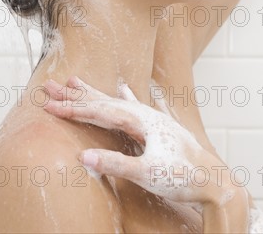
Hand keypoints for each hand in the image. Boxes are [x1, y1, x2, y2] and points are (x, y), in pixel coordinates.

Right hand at [42, 76, 235, 205]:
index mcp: (141, 121)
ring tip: (75, 80)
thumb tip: (83, 156)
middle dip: (75, 95)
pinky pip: (133, 105)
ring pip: (115, 100)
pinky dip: (124, 95)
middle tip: (49, 85)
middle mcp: (144, 114)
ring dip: (93, 92)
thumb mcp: (146, 174)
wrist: (213, 182)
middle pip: (103, 100)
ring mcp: (151, 118)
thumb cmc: (182, 178)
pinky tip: (123, 87)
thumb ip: (115, 164)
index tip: (49, 106)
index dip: (72, 109)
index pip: (99, 112)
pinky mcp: (157, 126)